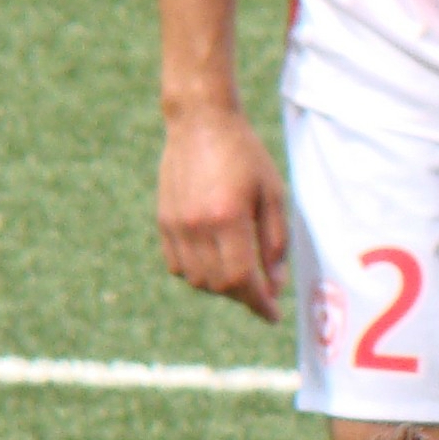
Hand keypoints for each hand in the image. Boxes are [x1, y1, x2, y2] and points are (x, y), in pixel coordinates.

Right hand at [157, 104, 288, 321]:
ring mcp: (175, 224)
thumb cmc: (247, 156)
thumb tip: (274, 285)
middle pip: (218, 285)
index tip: (273, 315)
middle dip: (244, 296)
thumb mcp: (273, 195)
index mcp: (228, 218)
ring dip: (221, 288)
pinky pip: (177, 265)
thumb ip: (275, 242)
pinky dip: (198, 274)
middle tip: (263, 291)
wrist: (201, 123)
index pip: (241, 279)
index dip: (258, 303)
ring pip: (196, 280)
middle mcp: (196, 226)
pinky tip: (217, 262)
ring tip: (243, 275)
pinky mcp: (163, 221)